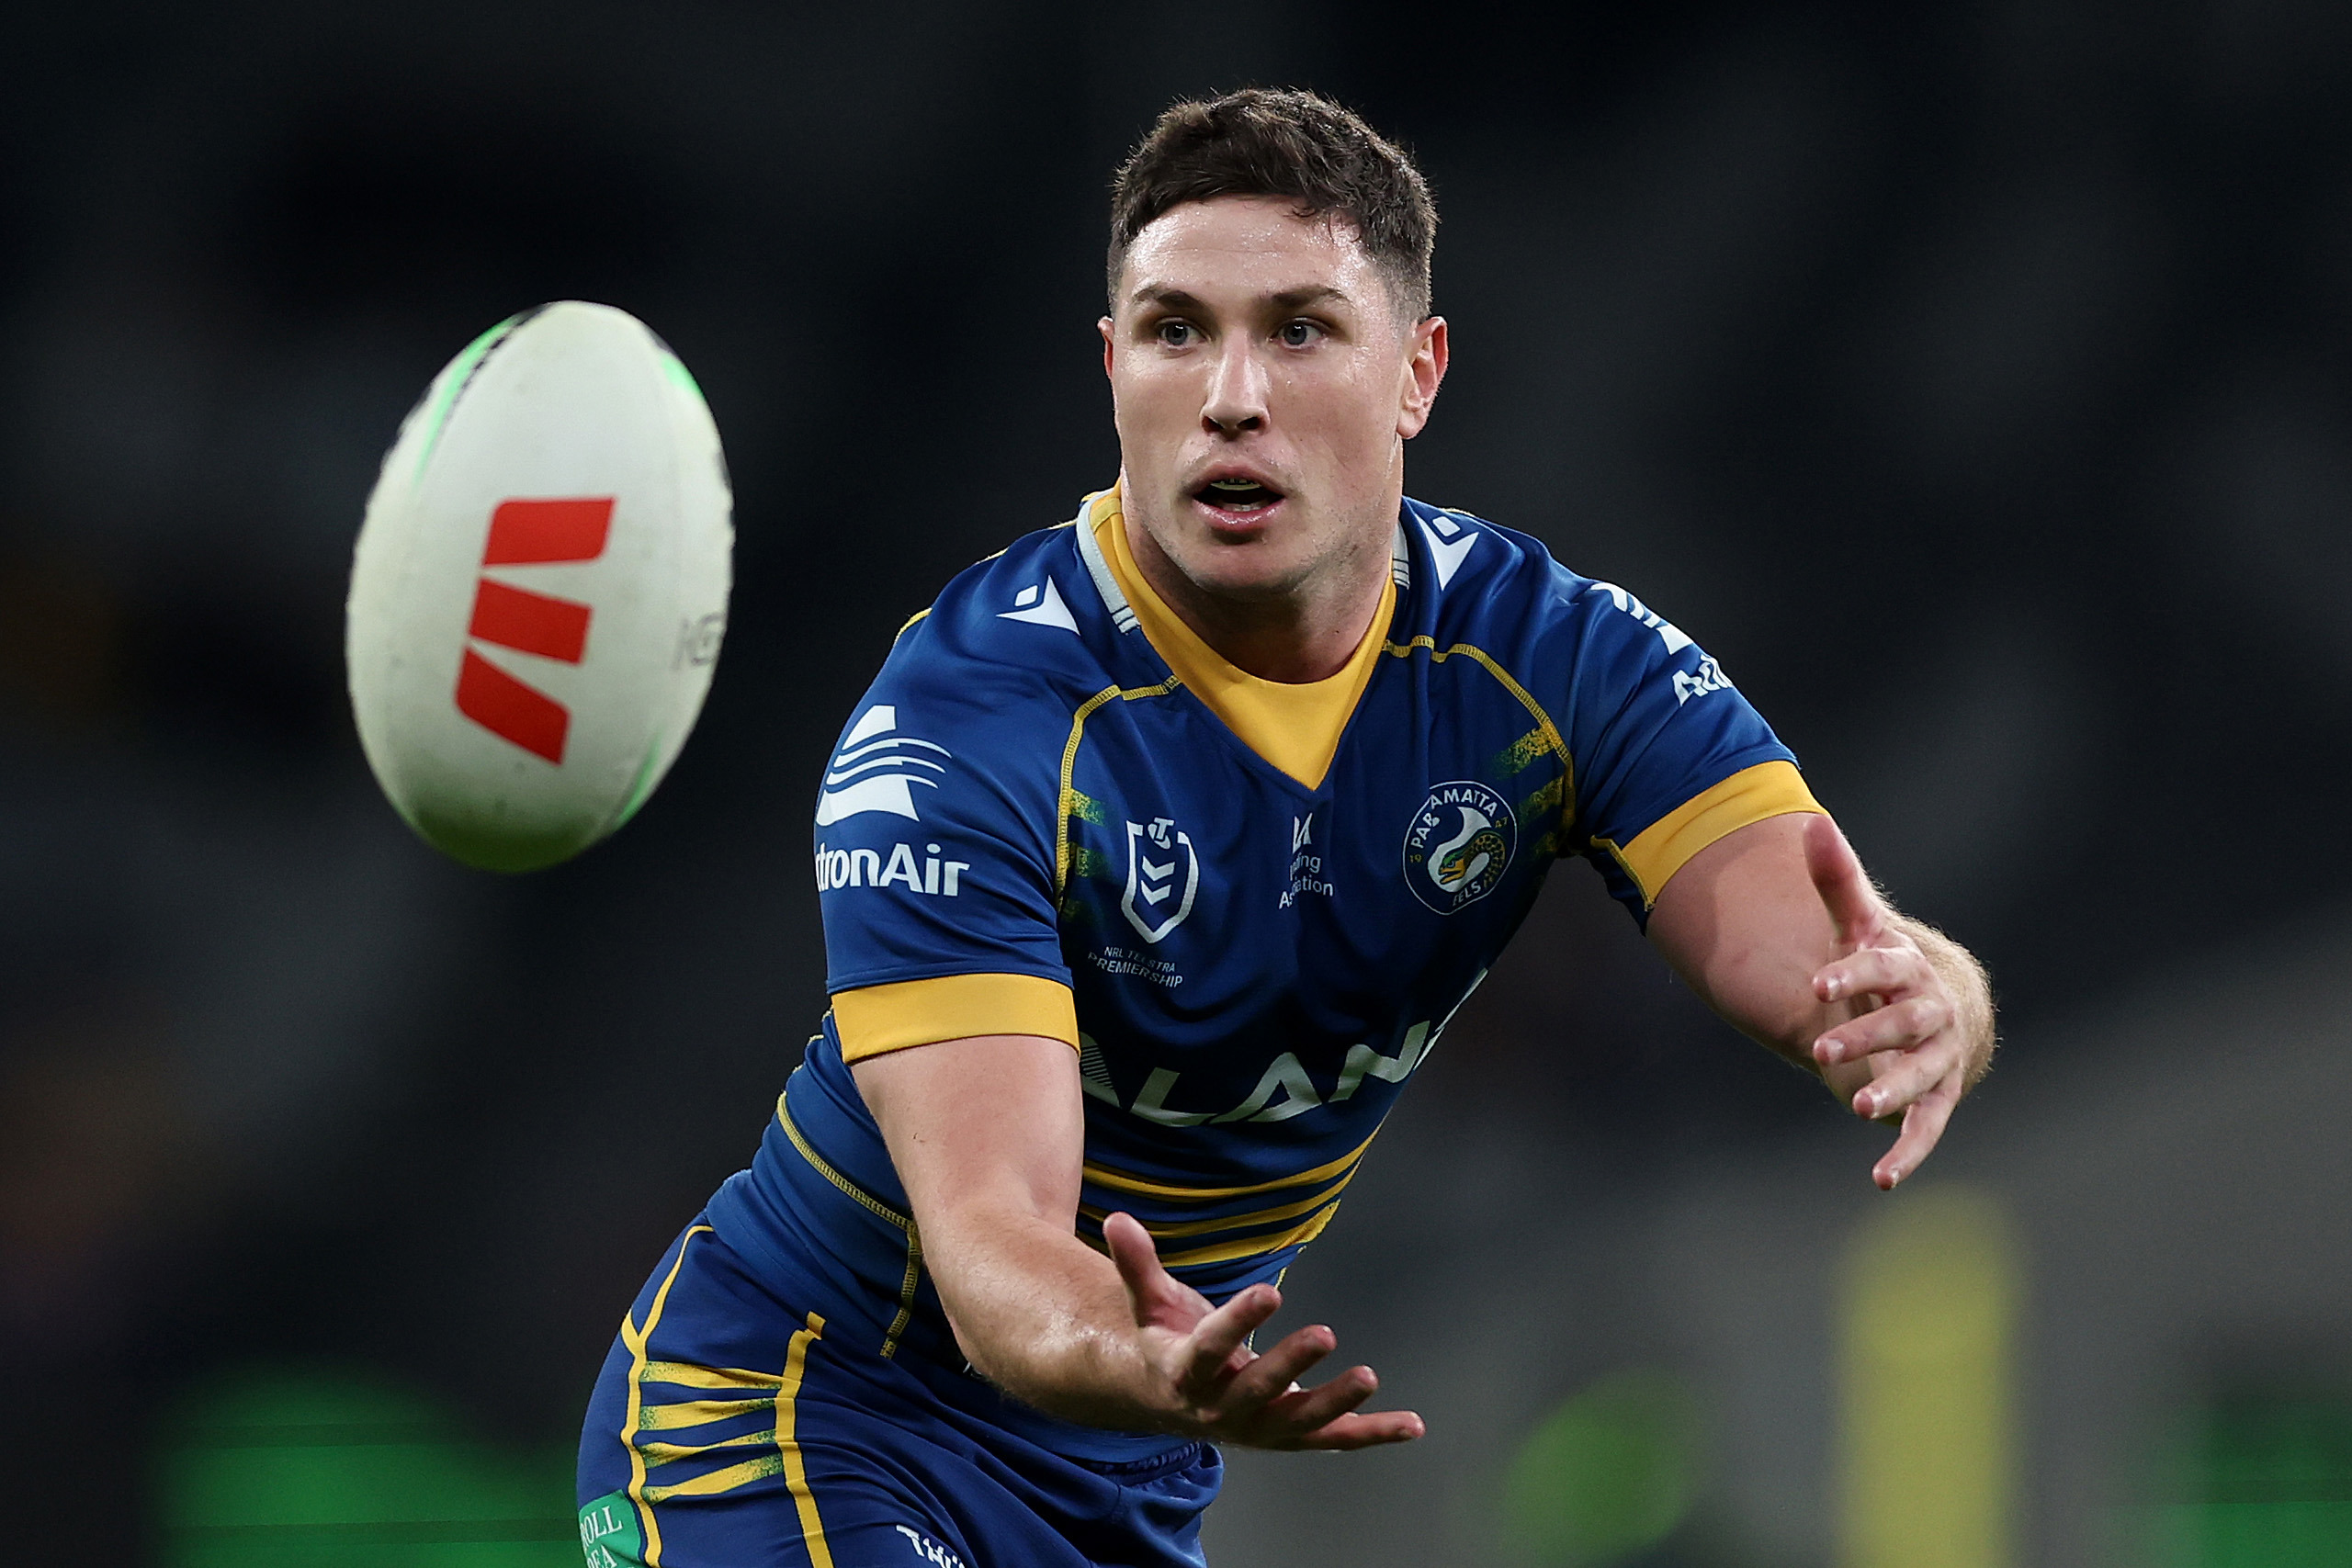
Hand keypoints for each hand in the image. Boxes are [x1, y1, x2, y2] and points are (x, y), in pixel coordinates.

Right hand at [1103, 1212, 1425, 1449]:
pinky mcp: (1288, 1436)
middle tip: (1326, 1334)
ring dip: (1336, 1404)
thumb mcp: (1149, 1303)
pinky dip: (1371, 1433)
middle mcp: (1222, 1409)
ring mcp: (1258, 1429)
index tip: (1268, 1291)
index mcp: (1186, 1372)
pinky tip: (1411, 1424)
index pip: (1210, 1347)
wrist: (1169, 1404)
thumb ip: (1137, 1265)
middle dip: (1290, 1365)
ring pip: (1299, 1422)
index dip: (1238, 1320)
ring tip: (1368, 1376)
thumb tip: (1118, 1218)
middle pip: (1257, 1391)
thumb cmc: (1166, 1342)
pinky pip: (1332, 1438)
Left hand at [1803, 815, 1981, 1190]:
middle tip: (1821, 1048)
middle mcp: (1930, 1014)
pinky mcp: (1935, 1099)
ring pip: (1920, 1076)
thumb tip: (1811, 823)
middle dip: (1865, 1036)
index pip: (1883, 968)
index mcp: (1907, 970)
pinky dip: (1907, 1153)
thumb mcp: (1858, 926)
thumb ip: (1837, 883)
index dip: (1852, 976)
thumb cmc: (1885, 965)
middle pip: (1903, 1024)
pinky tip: (1880, 1179)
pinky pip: (1927, 1128)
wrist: (1939, 1008)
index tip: (1816, 985)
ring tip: (1857, 1107)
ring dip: (1891, 1091)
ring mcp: (1937, 1059)